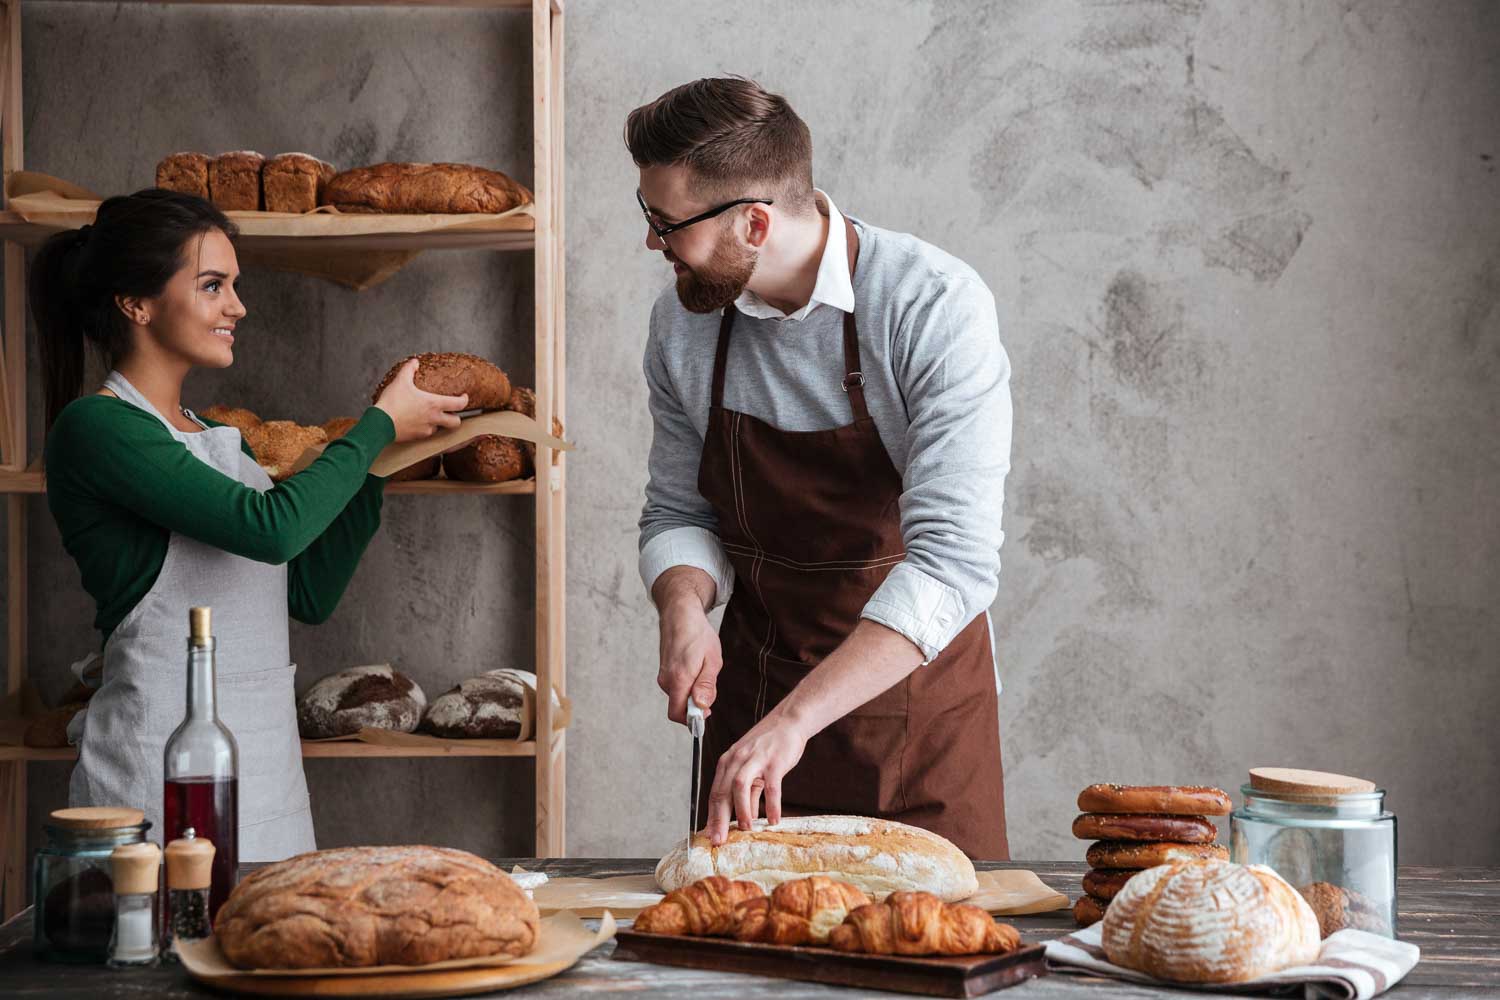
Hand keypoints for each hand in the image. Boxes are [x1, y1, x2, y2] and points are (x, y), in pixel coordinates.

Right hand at [374, 358, 469, 442]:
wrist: (380, 423)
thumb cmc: (392, 402)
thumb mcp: (400, 381)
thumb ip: (409, 370)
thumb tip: (414, 362)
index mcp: (434, 404)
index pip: (459, 404)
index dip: (464, 400)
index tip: (464, 397)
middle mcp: (434, 418)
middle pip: (456, 422)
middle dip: (457, 417)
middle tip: (452, 412)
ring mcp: (427, 430)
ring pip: (440, 428)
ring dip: (439, 423)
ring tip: (431, 416)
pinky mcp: (418, 437)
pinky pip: (427, 434)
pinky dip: (426, 428)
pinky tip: (419, 423)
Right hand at [657, 594, 721, 724]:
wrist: (680, 613)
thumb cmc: (698, 634)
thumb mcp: (712, 660)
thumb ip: (706, 686)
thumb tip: (702, 708)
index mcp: (678, 679)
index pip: (677, 714)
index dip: (693, 720)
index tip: (707, 712)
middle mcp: (666, 680)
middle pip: (679, 707)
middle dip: (696, 704)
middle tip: (709, 684)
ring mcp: (663, 675)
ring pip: (679, 696)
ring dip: (692, 692)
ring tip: (703, 669)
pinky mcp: (664, 671)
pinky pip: (676, 686)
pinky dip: (687, 683)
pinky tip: (695, 666)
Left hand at [704, 710, 809, 844]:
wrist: (788, 721)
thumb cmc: (769, 746)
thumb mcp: (752, 766)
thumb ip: (749, 792)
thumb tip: (747, 818)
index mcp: (728, 762)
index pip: (715, 793)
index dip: (711, 816)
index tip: (709, 836)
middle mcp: (737, 760)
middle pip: (723, 792)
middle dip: (719, 819)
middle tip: (719, 840)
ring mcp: (756, 760)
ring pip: (741, 787)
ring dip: (741, 810)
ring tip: (746, 829)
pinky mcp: (774, 762)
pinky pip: (771, 786)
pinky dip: (772, 805)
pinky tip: (774, 820)